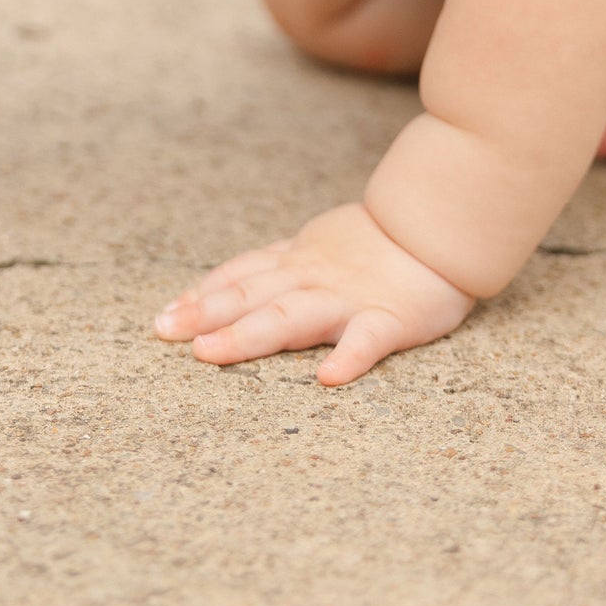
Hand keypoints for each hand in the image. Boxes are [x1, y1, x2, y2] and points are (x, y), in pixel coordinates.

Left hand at [155, 202, 474, 385]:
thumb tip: (224, 286)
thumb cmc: (378, 244)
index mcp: (299, 262)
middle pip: (253, 296)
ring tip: (212, 353)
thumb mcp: (317, 245)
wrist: (442, 227)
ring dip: (249, 334)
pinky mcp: (391, 320)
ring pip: (293, 317)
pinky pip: (368, 340)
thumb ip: (277, 265)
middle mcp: (314, 278)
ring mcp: (350, 299)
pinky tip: (329, 378)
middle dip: (205, 315)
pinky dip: (349, 358)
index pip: (241, 276)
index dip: (202, 294)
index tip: (163, 316)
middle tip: (163, 333)